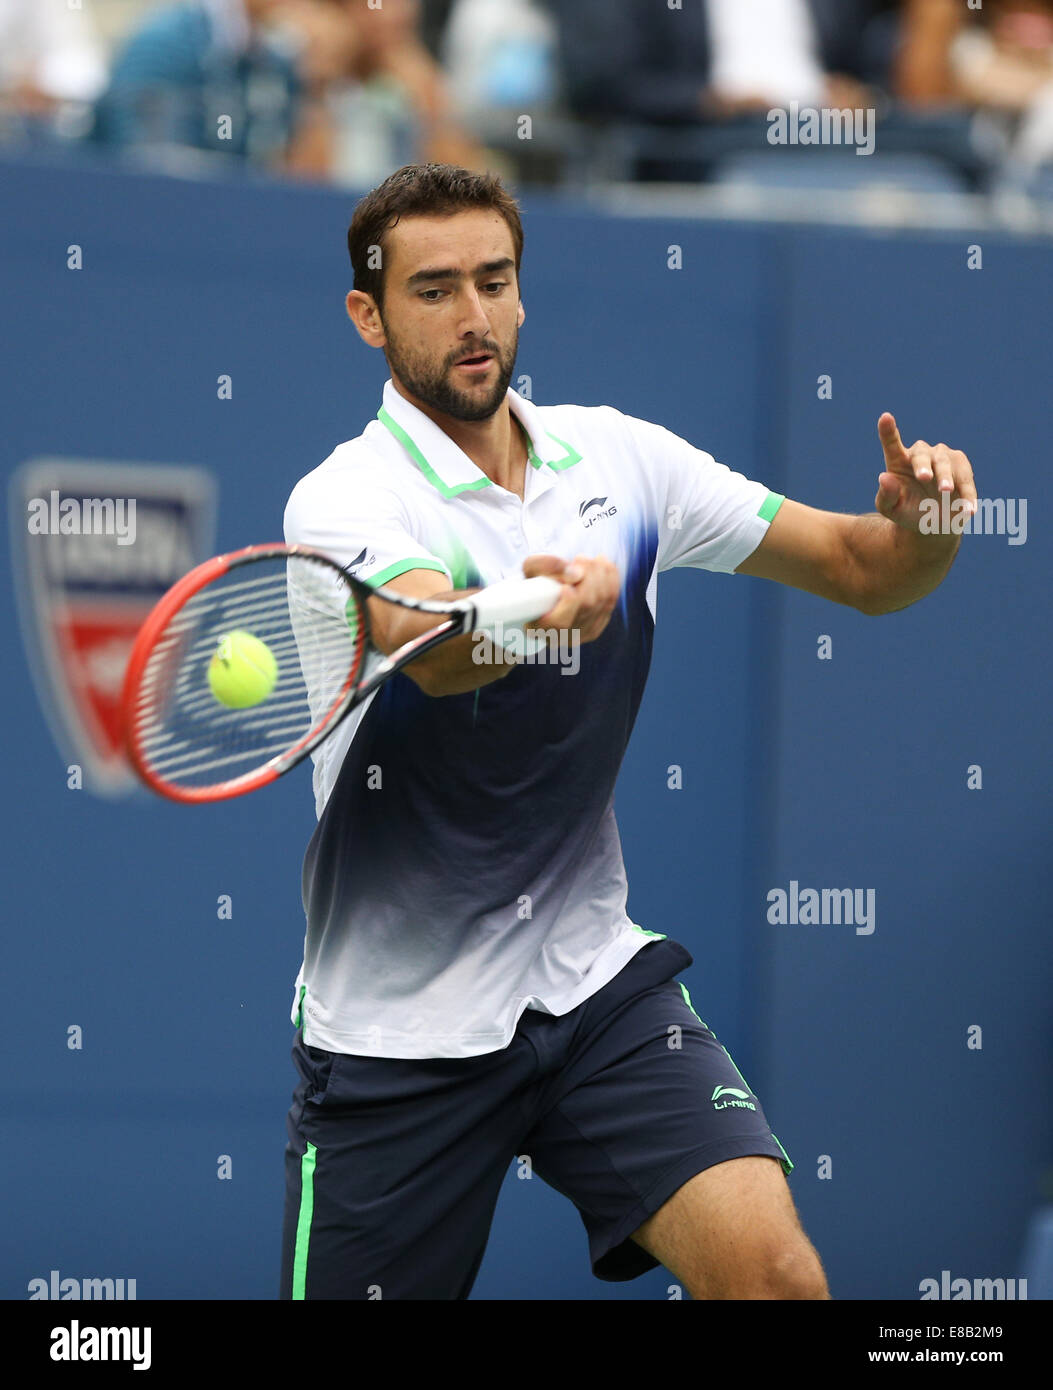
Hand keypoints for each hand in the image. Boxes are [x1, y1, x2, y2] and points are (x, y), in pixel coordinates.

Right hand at [522, 554, 619, 643]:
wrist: (542, 599)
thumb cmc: (534, 583)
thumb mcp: (531, 568)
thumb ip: (546, 565)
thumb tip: (575, 572)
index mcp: (541, 628)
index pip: (561, 622)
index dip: (570, 601)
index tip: (567, 584)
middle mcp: (563, 637)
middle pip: (587, 606)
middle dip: (589, 575)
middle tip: (580, 558)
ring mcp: (582, 634)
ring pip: (603, 602)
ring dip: (601, 573)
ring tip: (590, 559)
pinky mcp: (597, 627)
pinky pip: (611, 601)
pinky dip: (611, 579)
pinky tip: (603, 565)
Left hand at [874, 412, 976, 531]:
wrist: (932, 524)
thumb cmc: (907, 512)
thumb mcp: (891, 509)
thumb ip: (885, 495)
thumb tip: (883, 477)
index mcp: (898, 461)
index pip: (891, 443)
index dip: (888, 430)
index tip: (885, 417)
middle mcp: (921, 455)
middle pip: (921, 454)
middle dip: (923, 466)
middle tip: (924, 478)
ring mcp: (943, 458)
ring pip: (945, 463)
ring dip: (946, 478)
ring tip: (946, 492)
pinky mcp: (962, 468)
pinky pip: (965, 479)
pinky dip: (966, 494)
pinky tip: (968, 509)